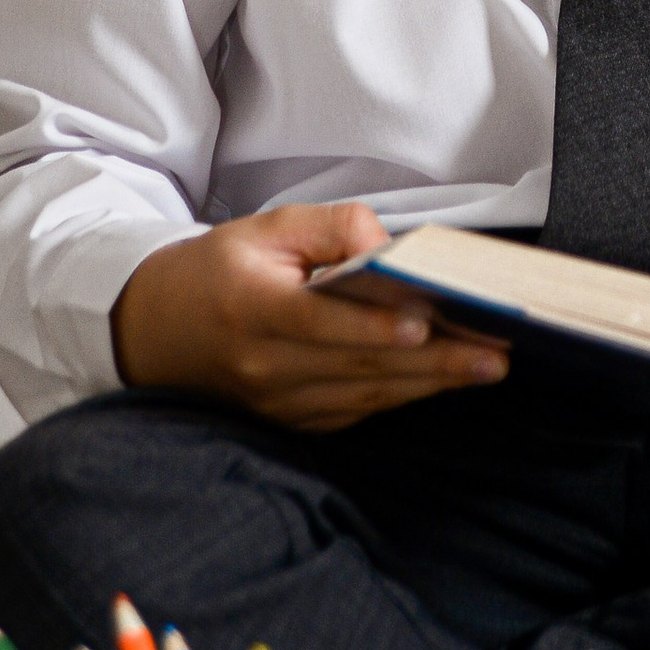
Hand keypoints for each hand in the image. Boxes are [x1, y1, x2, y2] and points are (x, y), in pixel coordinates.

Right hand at [109, 206, 508, 431]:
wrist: (157, 331)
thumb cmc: (219, 271)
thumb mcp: (266, 228)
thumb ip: (330, 227)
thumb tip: (387, 245)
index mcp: (252, 309)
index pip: (318, 323)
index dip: (372, 328)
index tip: (424, 326)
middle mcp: (263, 367)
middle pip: (357, 367)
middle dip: (432, 362)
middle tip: (491, 354)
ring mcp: (275, 404)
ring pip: (363, 396)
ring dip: (427, 383)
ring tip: (483, 367)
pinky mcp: (289, 423)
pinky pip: (352, 413)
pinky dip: (398, 397)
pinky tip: (438, 382)